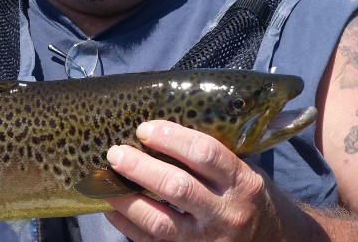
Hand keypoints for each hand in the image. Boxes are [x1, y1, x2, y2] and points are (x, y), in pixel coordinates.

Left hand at [103, 121, 311, 241]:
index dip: (172, 139)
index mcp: (242, 182)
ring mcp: (209, 241)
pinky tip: (112, 209)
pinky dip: (128, 227)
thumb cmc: (252, 197)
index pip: (205, 154)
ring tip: (106, 181)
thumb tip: (160, 131)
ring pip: (161, 222)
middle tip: (116, 152)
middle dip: (141, 167)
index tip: (145, 128)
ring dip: (128, 200)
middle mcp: (226, 213)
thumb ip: (212, 155)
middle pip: (177, 187)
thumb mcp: (245, 170)